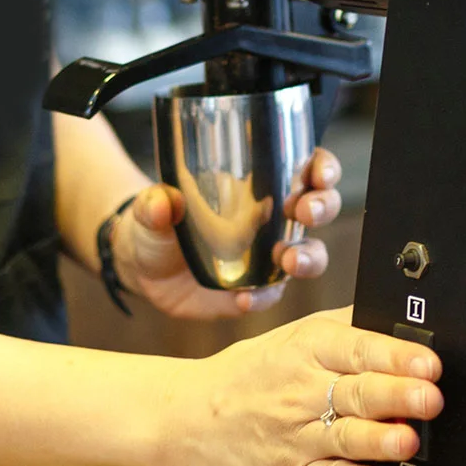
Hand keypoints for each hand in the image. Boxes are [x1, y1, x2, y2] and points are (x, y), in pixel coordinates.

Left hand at [114, 147, 343, 319]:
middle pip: (318, 206)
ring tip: (288, 260)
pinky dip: (264, 297)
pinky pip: (273, 295)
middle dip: (322, 206)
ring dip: (309, 256)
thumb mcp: (150, 207)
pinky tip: (245, 299)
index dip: (321, 167)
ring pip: (310, 253)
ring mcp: (267, 256)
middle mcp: (271, 218)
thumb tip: (163, 203)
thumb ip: (155, 203)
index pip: (302, 167)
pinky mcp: (255, 290)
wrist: (143, 266)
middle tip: (304, 212)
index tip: (318, 173)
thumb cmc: (156, 221)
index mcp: (255, 184)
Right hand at [164, 307, 443, 465]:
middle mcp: (302, 391)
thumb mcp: (292, 336)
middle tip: (430, 397)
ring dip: (380, 439)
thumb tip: (398, 314)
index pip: (356, 348)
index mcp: (306, 349)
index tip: (427, 362)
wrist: (192, 416)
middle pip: (357, 392)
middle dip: (396, 395)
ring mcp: (296, 437)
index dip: (394, 356)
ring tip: (408, 438)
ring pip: (347, 438)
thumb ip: (345, 327)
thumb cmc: (254, 374)